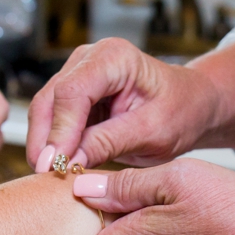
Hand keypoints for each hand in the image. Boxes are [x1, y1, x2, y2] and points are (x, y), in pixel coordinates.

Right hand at [27, 37, 218, 174]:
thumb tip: (68, 161)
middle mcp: (89, 59)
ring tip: (52, 177)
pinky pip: (52, 119)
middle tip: (47, 177)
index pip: (73, 92)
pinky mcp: (73, 93)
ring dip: (45, 144)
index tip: (55, 166)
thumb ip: (109, 142)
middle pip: (50, 99)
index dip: (60, 131)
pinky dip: (53, 143)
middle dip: (45, 140)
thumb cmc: (180, 111)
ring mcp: (77, 73)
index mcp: (114, 57)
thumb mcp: (152, 131)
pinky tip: (60, 167)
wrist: (190, 105)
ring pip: (44, 110)